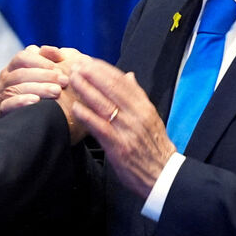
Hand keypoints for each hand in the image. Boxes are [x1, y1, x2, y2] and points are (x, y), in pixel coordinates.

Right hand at [0, 45, 66, 117]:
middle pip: (20, 73)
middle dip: (44, 76)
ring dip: (38, 89)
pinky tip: (36, 101)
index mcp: (14, 66)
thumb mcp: (53, 73)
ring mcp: (1, 95)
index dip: (41, 61)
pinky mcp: (0, 111)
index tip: (60, 67)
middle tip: (63, 81)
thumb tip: (57, 52)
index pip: (22, 57)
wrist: (46, 121)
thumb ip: (53, 59)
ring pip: (16, 88)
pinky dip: (21, 102)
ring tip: (56, 92)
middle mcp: (5, 79)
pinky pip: (8, 105)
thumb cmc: (50, 92)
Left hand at [70, 59, 175, 197]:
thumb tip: (129, 75)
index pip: (122, 82)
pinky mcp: (119, 147)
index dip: (104, 69)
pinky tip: (76, 108)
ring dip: (86, 90)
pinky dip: (87, 116)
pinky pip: (100, 128)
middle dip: (92, 74)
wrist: (163, 175)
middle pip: (112, 89)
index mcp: (144, 107)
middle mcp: (137, 115)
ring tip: (73, 80)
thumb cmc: (153, 146)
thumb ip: (138, 96)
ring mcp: (128, 131)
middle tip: (76, 65)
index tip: (89, 61)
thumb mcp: (150, 117)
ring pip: (104, 105)